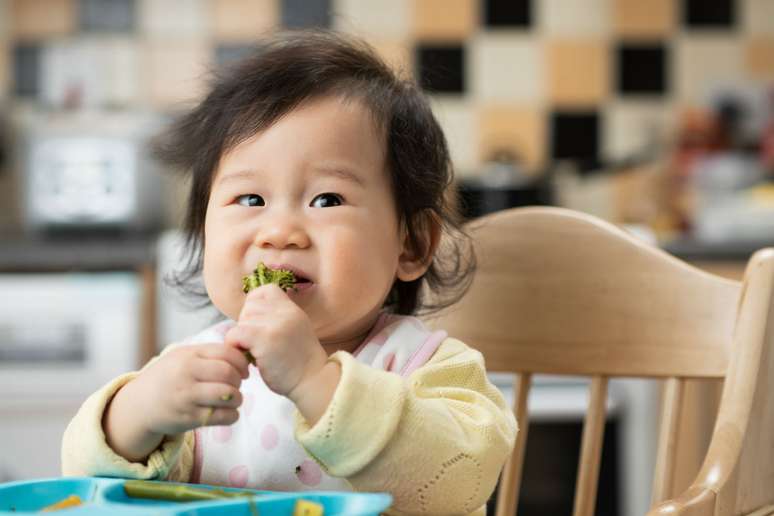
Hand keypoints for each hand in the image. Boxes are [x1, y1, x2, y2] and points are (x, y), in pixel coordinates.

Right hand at [114, 343, 249, 435]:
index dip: (242, 363)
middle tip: (236, 385)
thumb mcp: (183, 357)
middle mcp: (187, 374)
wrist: (140, 404)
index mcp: (189, 355)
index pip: (227, 353)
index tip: (244, 371)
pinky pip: (222, 417)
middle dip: (239, 380)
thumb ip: (210, 354)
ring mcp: (187, 397)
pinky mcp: (188, 418)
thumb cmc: (169, 376)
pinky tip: (228, 413)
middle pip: (228, 374)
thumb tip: (244, 354)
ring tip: (233, 399)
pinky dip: (232, 415)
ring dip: (238, 398)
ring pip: (228, 395)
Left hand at [225, 284, 327, 399]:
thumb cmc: (299, 363)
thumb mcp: (294, 331)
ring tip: (255, 353)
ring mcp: (276, 324)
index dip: (255, 304)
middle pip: (250, 306)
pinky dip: (235, 346)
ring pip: (242, 321)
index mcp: (292, 309)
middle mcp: (285, 312)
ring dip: (242, 338)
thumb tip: (247, 316)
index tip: (258, 324)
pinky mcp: (265, 339)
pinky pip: (235, 333)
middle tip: (257, 344)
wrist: (313, 381)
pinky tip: (246, 358)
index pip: (265, 290)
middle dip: (247, 324)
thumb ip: (277, 319)